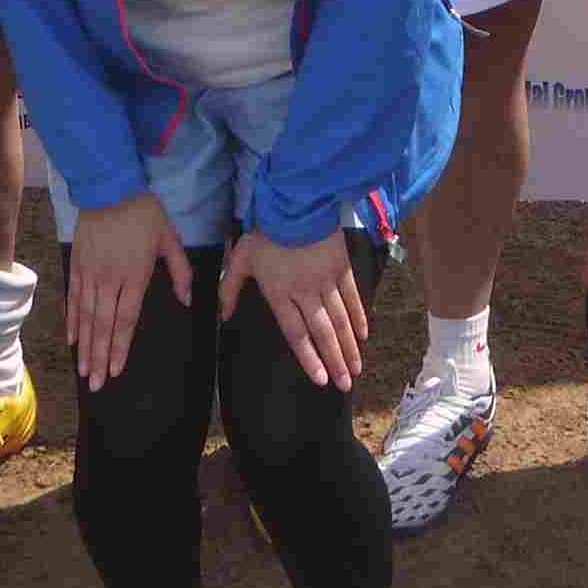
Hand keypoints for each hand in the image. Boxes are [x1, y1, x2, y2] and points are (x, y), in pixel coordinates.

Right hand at [67, 193, 191, 392]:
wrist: (109, 187)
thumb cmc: (144, 214)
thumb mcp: (169, 238)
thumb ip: (180, 271)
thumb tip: (188, 300)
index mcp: (134, 276)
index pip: (125, 320)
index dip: (120, 348)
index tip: (115, 371)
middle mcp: (109, 280)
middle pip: (102, 326)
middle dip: (99, 358)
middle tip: (95, 385)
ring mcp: (90, 274)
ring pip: (85, 317)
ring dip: (84, 346)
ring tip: (82, 371)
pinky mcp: (77, 265)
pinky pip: (73, 299)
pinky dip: (72, 321)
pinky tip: (71, 340)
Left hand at [222, 224, 370, 388]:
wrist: (295, 203)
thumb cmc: (265, 232)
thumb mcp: (240, 259)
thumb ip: (230, 289)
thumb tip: (223, 317)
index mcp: (280, 294)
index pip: (296, 334)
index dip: (309, 359)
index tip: (320, 380)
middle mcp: (305, 293)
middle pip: (322, 333)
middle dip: (336, 361)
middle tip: (346, 385)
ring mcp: (326, 281)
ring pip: (340, 320)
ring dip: (350, 346)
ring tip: (357, 369)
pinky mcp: (342, 267)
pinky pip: (352, 297)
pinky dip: (359, 317)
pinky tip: (364, 335)